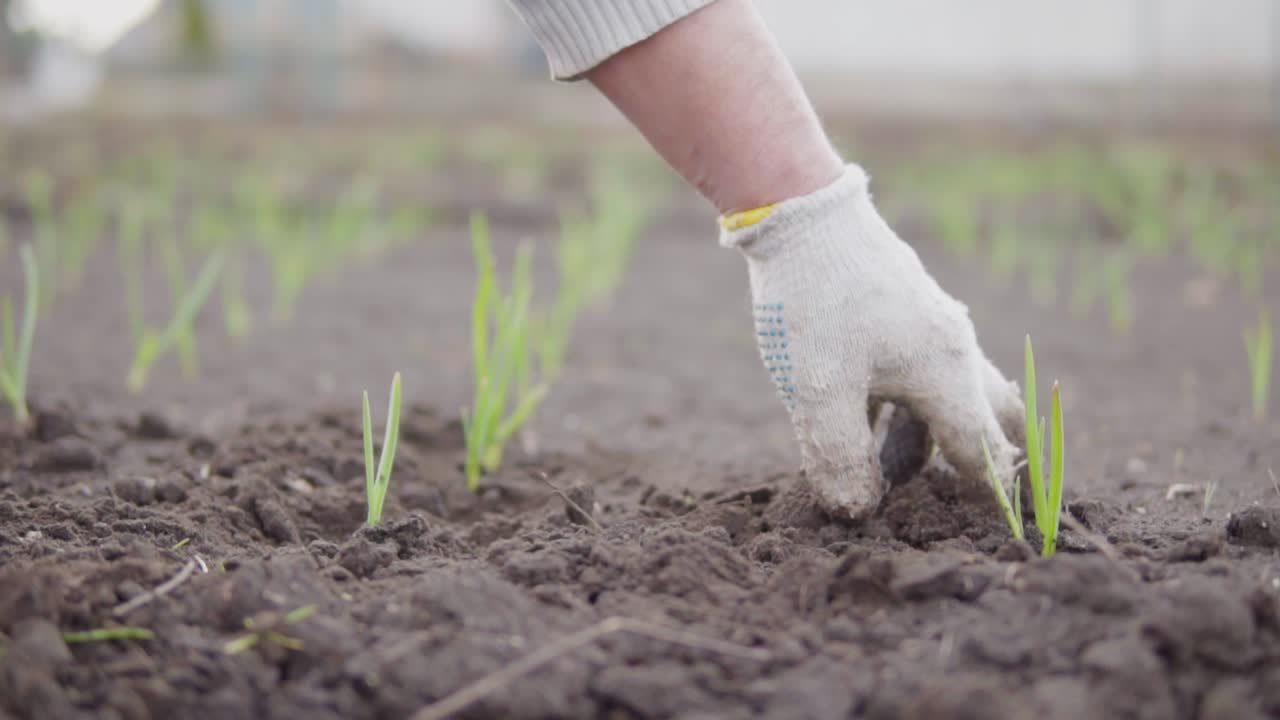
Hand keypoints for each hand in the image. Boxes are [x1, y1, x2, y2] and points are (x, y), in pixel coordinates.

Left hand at [721, 164, 1022, 518]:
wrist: (799, 211)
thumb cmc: (813, 301)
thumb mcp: (818, 389)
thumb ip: (840, 456)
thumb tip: (856, 511)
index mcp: (944, 372)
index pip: (983, 452)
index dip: (989, 497)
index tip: (995, 531)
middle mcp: (951, 347)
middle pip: (990, 418)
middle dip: (979, 462)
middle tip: (962, 501)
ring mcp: (929, 324)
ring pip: (948, 395)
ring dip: (926, 439)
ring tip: (884, 473)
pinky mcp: (901, 308)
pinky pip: (919, 371)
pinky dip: (904, 406)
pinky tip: (864, 418)